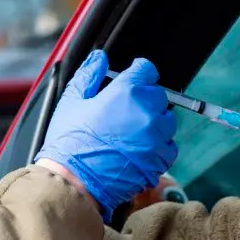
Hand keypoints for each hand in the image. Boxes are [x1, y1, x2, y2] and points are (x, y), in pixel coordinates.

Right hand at [35, 50, 177, 219]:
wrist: (74, 182)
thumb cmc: (70, 142)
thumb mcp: (72, 101)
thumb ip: (88, 75)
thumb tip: (100, 57)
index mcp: (127, 92)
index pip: (147, 70)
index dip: (138, 74)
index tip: (133, 81)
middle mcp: (147, 112)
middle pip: (158, 96)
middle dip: (145, 100)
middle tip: (125, 113)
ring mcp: (156, 137)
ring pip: (167, 121)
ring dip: (154, 124)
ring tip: (131, 135)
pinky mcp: (160, 159)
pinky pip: (169, 147)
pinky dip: (158, 147)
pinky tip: (138, 151)